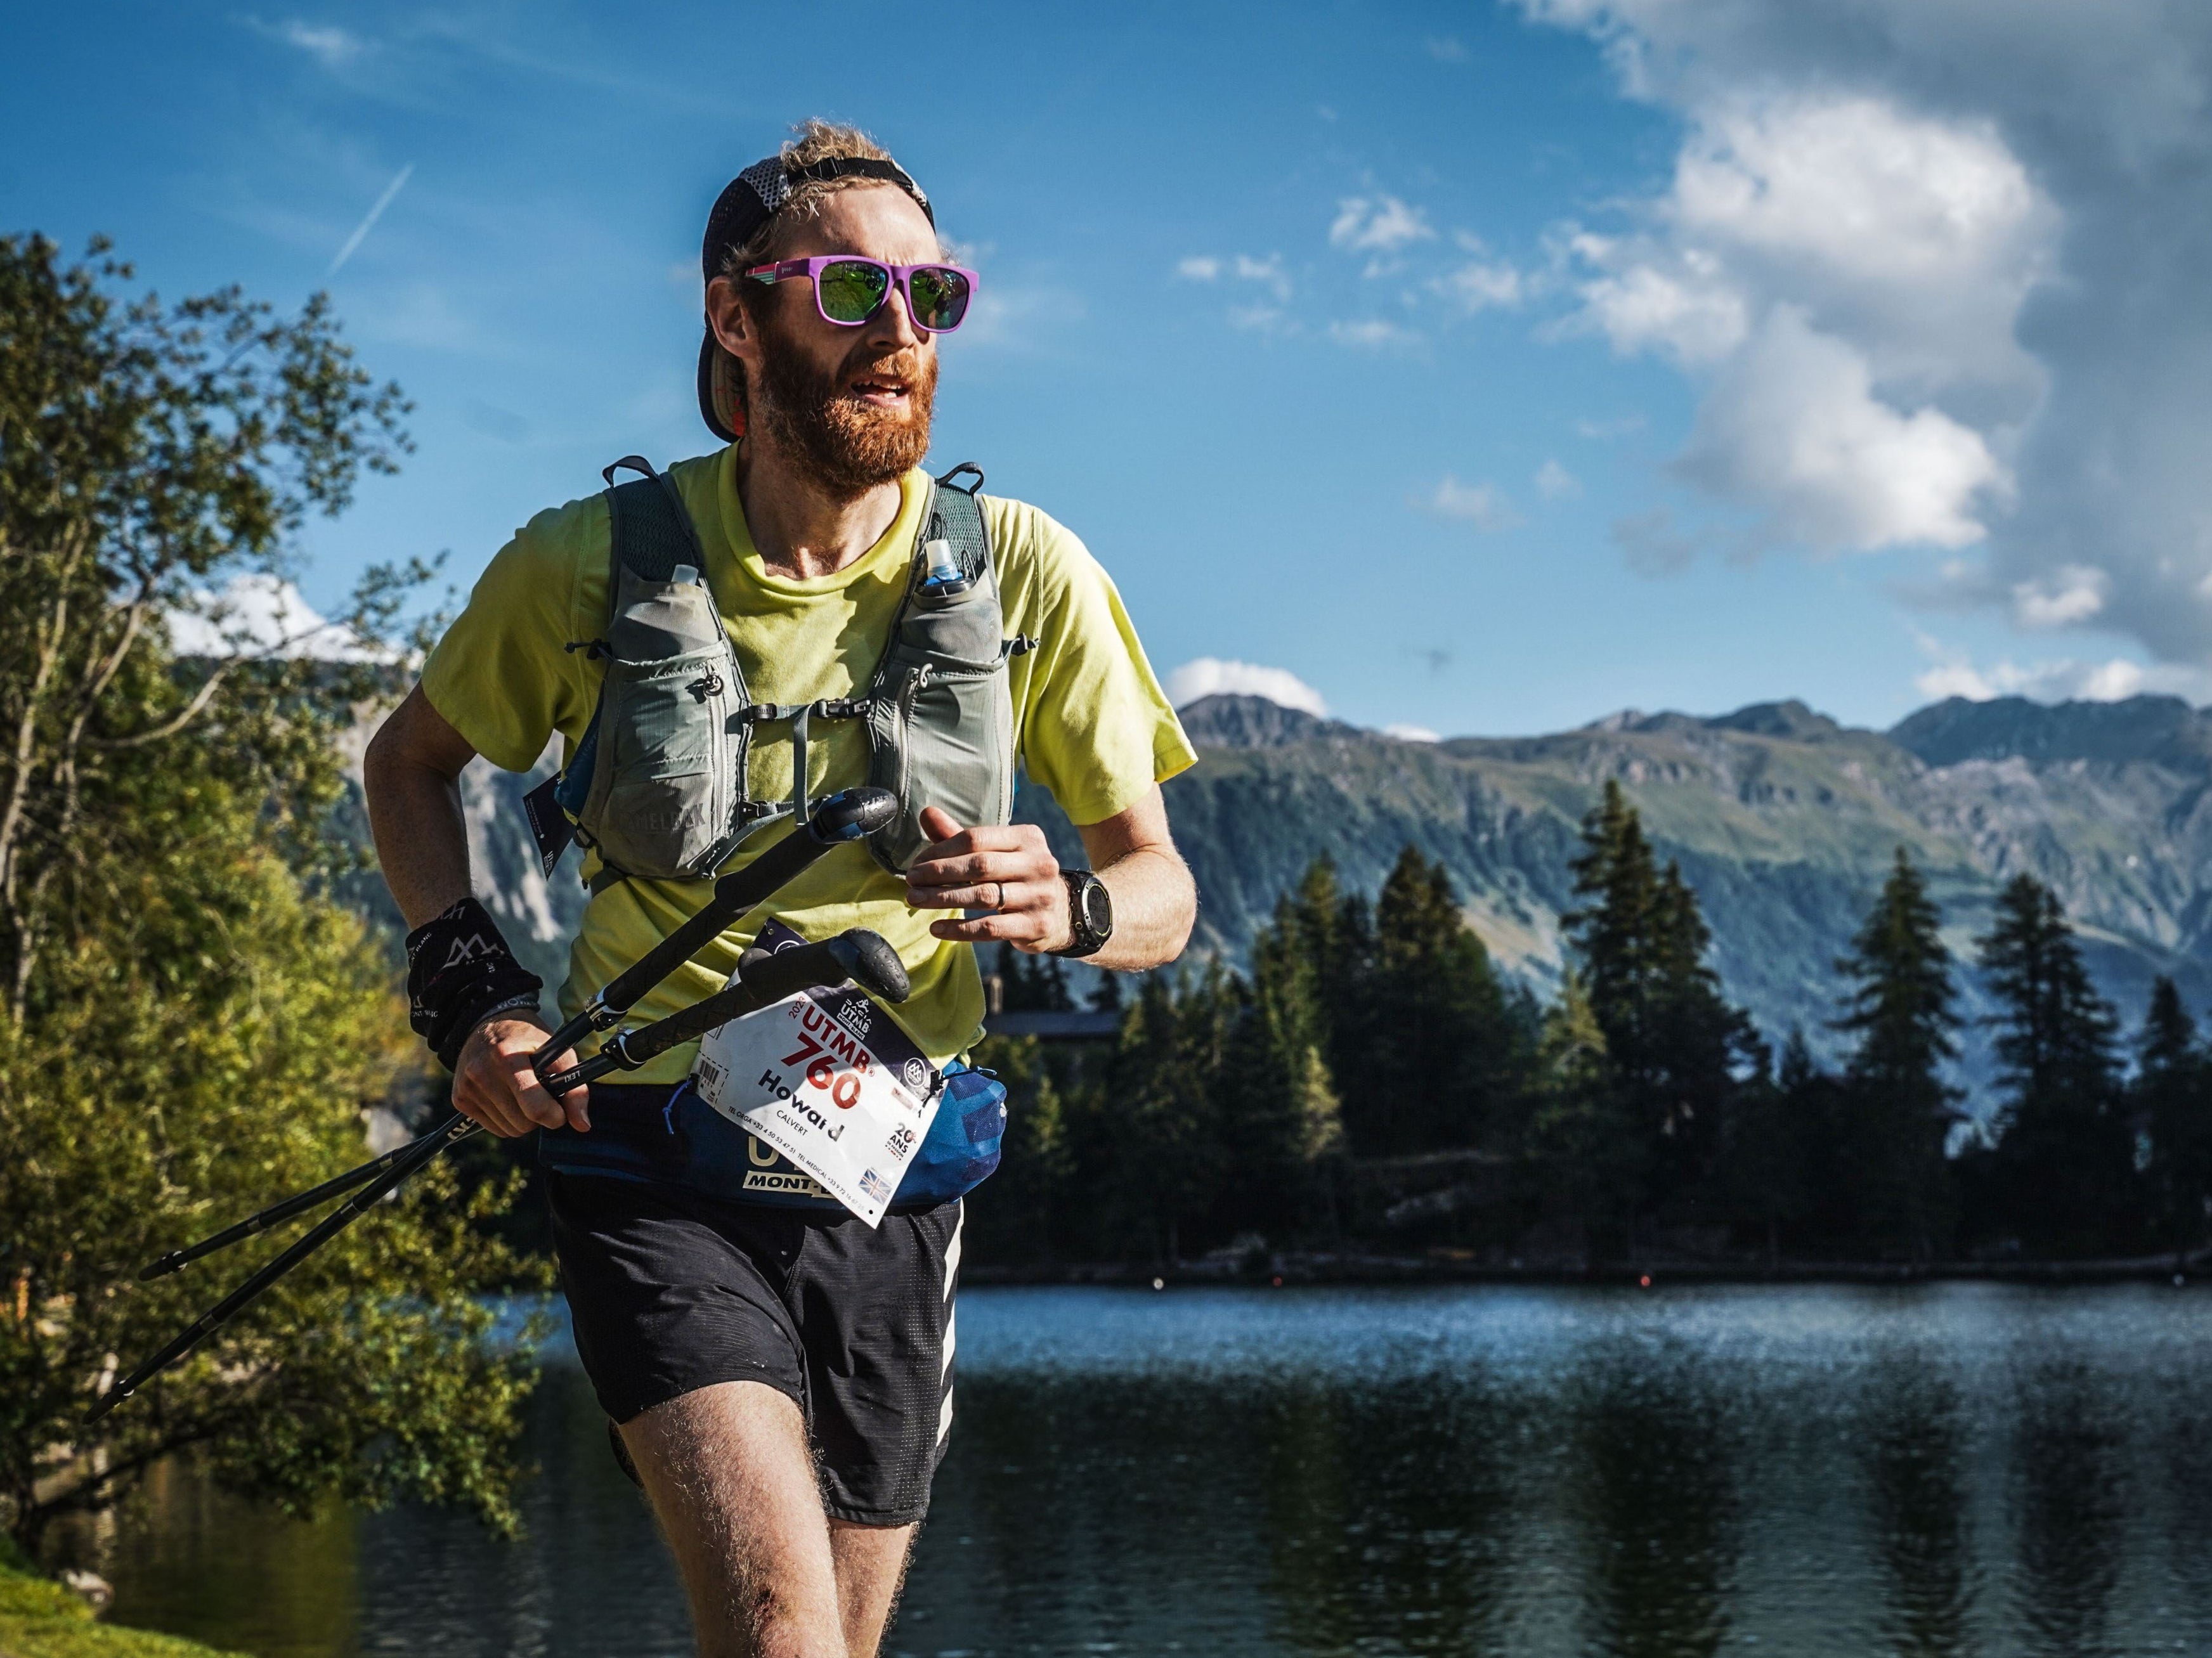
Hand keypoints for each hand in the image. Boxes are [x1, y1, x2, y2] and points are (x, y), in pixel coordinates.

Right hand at [453, 1014, 590, 1137]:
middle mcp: (482, 1072)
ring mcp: (467, 1087)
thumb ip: (575, 1089)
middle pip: (523, 1124)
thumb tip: (583, 1126)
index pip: (535, 1107)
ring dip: (522, 1120)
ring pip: (508, 1130)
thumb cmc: (530, 1041)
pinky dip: (505, 1119)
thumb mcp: (559, 1054)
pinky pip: (493, 1128)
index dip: (555, 1116)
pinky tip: (507, 1097)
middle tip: (540, 1094)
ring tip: (522, 1094)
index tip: (560, 1111)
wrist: (490, 1023)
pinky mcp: (459, 1098)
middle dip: (538, 1116)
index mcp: (508, 1057)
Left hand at [905, 805, 1070, 952]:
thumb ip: (960, 836)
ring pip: (983, 897)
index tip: (917, 863)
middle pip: (979, 866)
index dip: (941, 850)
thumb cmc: (1017, 876)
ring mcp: (1040, 895)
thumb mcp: (995, 852)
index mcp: (1027, 838)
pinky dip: (959, 930)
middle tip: (910, 881)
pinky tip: (936, 928)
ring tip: (916, 901)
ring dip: (943, 899)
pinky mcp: (1036, 925)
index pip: (976, 838)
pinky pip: (991, 928)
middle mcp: (1039, 863)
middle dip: (939, 873)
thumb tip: (926, 813)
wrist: (1062, 911)